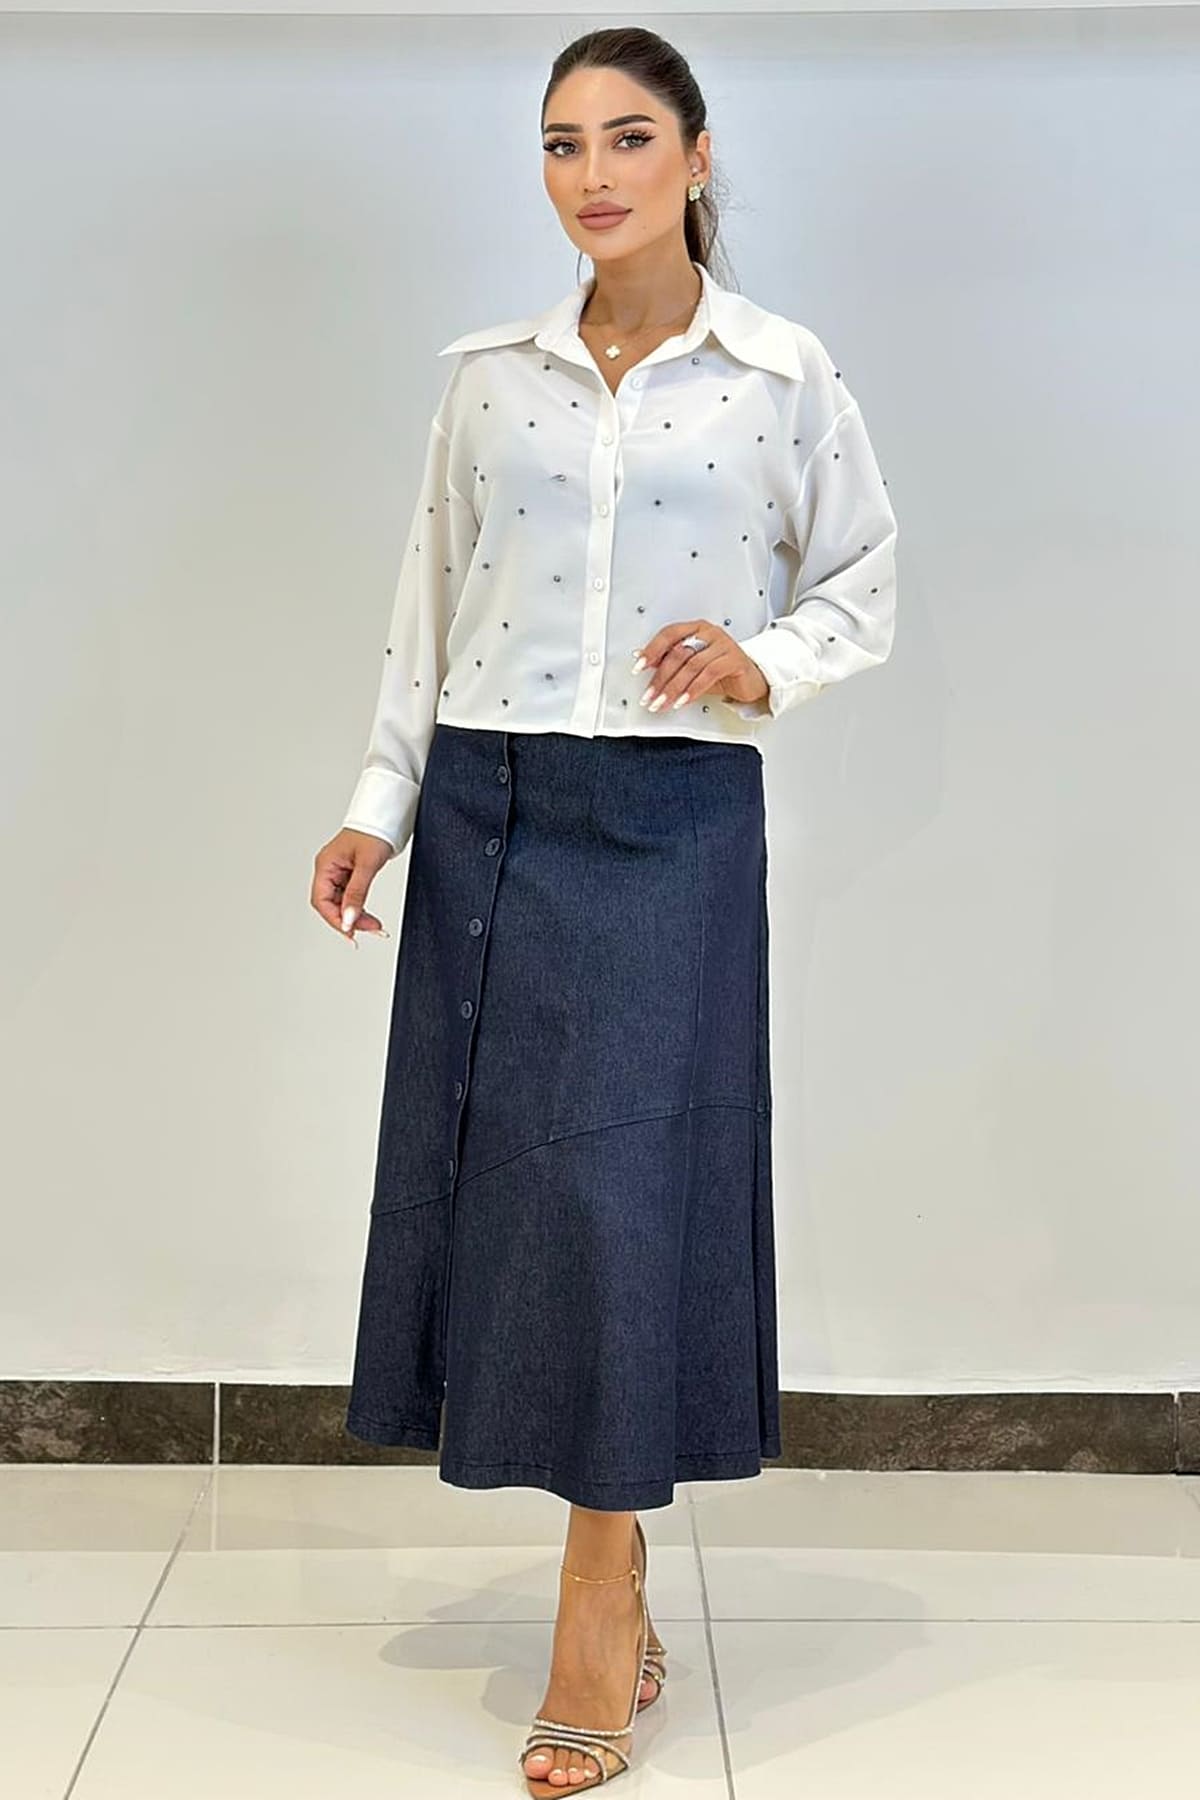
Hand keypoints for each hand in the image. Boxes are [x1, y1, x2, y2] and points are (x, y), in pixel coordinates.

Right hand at [311, 828, 394, 946]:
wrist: (386, 817)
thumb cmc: (374, 831)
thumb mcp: (367, 865)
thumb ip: (357, 894)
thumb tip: (348, 918)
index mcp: (325, 865)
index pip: (321, 900)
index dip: (334, 918)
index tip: (351, 931)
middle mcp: (329, 869)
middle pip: (330, 904)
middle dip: (347, 919)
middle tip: (370, 929)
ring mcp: (339, 872)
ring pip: (340, 903)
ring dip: (355, 916)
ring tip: (374, 926)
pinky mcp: (350, 874)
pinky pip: (350, 896)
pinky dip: (359, 907)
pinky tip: (368, 916)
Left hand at [632, 620, 769, 713]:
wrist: (752, 680)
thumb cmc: (721, 671)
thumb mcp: (692, 667)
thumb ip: (671, 662)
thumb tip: (643, 661)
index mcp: (696, 628)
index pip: (669, 634)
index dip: (652, 649)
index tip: (639, 666)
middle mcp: (709, 633)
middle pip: (678, 653)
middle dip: (660, 678)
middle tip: (650, 695)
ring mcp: (723, 644)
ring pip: (692, 665)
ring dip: (673, 687)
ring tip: (663, 702)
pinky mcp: (734, 659)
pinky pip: (709, 673)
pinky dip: (693, 689)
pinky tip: (683, 701)